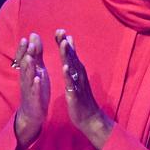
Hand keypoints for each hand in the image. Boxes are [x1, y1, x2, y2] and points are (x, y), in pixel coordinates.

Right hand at [14, 33, 49, 149]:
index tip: (26, 37)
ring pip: (28, 77)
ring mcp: (30, 89)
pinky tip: (38, 79)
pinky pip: (35, 91)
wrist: (33, 113)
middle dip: (25, 54)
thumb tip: (33, 36)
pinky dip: (36, 85)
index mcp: (28, 71)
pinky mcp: (35, 99)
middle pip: (24, 65)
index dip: (24, 48)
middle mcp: (26, 79)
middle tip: (27, 42)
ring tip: (30, 58)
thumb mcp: (37, 69)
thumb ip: (36, 54)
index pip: (24, 57)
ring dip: (28, 67)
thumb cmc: (36, 88)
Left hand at [55, 29, 113, 149]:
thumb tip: (71, 52)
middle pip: (72, 57)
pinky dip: (69, 75)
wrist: (90, 118)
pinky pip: (72, 83)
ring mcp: (78, 84)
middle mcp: (79, 75)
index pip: (71, 54)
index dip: (65, 42)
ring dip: (68, 55)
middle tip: (60, 31)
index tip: (59, 30)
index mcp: (78, 72)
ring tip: (63, 44)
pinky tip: (65, 68)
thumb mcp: (77, 80)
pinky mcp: (76, 94)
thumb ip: (74, 65)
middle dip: (66, 44)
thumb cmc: (82, 99)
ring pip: (73, 67)